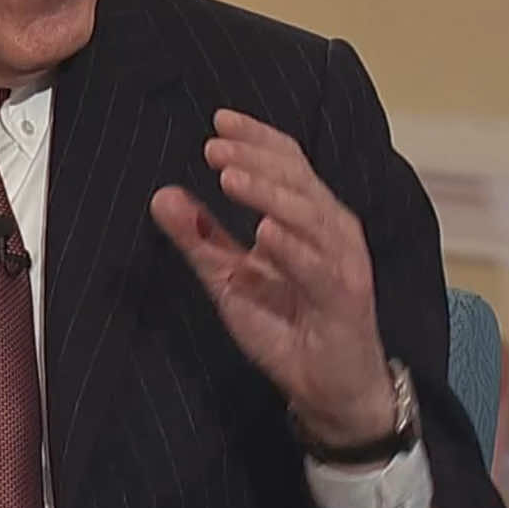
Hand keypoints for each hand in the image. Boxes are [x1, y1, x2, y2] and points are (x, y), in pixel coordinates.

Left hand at [150, 108, 396, 448]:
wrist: (329, 386)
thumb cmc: (286, 325)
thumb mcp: (229, 279)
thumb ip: (200, 238)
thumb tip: (162, 195)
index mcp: (307, 215)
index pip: (286, 162)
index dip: (255, 139)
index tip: (218, 121)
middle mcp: (329, 228)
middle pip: (296, 179)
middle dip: (254, 160)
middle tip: (213, 148)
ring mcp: (341, 261)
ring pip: (307, 215)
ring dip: (268, 193)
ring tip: (229, 179)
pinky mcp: (346, 297)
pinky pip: (318, 268)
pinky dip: (292, 248)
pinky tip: (266, 232)